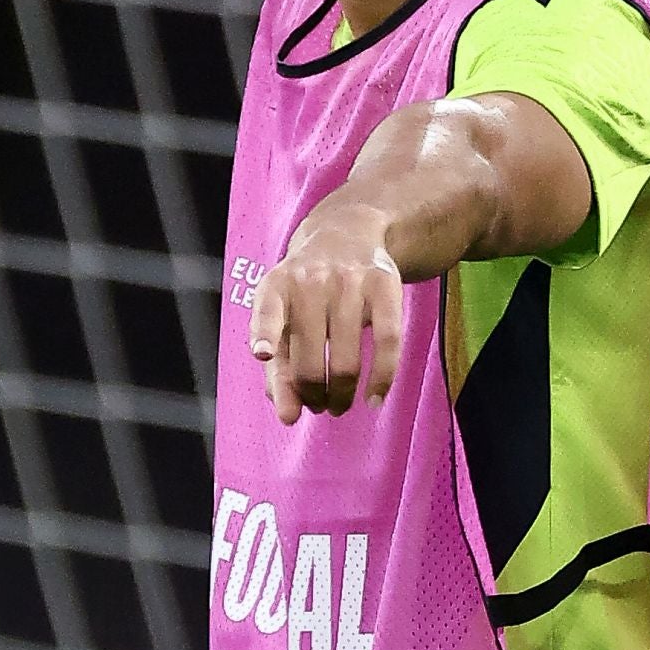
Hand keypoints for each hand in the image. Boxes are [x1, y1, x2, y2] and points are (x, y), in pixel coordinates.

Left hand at [250, 203, 403, 422]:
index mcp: (277, 285)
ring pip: (347, 359)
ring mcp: (350, 281)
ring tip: (339, 405)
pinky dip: (382, 378)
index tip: (262, 352)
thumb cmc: (307, 290)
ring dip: (342, 395)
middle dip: (313, 395)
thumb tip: (288, 415)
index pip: (268, 309)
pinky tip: (374, 399)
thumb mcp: (284, 316)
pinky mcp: (385, 285)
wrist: (347, 233)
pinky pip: (387, 342)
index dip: (265, 332)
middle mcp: (311, 280)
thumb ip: (277, 366)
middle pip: (310, 359)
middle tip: (318, 405)